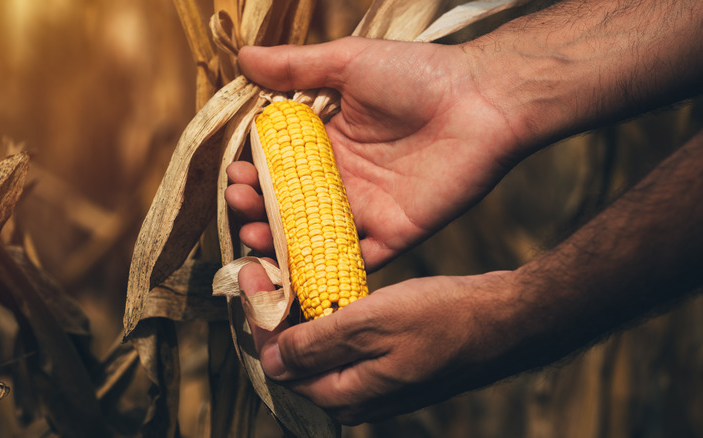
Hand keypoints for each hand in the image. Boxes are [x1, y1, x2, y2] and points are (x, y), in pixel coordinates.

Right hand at [231, 37, 523, 269]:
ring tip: (254, 232)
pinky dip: (325, 272)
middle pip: (289, 205)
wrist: (482, 100)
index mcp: (329, 142)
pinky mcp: (393, 234)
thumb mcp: (348, 62)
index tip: (235, 174)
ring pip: (312, 236)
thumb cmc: (417, 74)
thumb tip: (242, 58)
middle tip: (240, 201)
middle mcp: (343, 179)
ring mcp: (367, 210)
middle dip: (258, 207)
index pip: (279, 166)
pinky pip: (354, 262)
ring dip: (279, 241)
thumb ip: (296, 67)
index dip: (254, 173)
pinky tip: (292, 272)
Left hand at [238, 263, 522, 424]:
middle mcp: (354, 397)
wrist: (504, 321)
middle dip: (271, 315)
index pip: (279, 364)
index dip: (257, 318)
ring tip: (281, 272)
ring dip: (295, 313)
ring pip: (316, 350)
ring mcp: (371, 382)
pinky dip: (323, 316)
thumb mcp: (373, 325)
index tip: (248, 272)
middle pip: (294, 360)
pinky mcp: (385, 365)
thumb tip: (271, 360)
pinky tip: (318, 287)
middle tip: (259, 268)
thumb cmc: (444, 319)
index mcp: (345, 396)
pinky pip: (340, 344)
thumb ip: (317, 345)